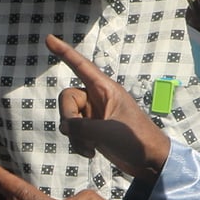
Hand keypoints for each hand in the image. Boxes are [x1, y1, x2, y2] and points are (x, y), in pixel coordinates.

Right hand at [50, 34, 171, 179]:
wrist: (151, 161)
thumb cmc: (137, 140)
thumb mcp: (107, 132)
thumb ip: (81, 127)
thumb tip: (64, 126)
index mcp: (105, 89)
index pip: (81, 66)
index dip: (64, 52)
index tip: (48, 38)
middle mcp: (97, 98)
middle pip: (67, 98)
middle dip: (69, 118)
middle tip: (81, 134)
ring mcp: (94, 115)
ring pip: (68, 118)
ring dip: (74, 136)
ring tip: (90, 149)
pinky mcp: (93, 130)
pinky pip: (73, 132)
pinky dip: (78, 143)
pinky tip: (91, 153)